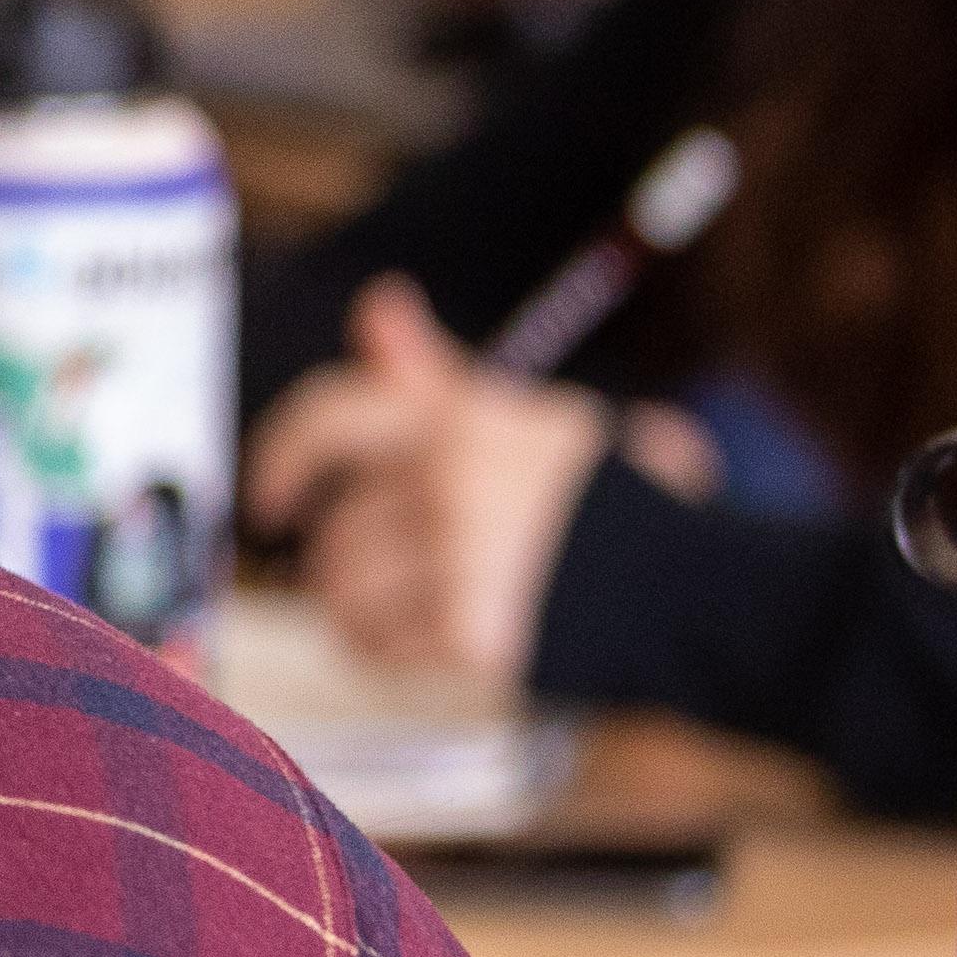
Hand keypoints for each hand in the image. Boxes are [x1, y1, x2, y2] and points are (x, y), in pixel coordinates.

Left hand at [243, 279, 609, 685]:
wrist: (686, 584)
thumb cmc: (589, 503)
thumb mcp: (516, 419)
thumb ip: (431, 376)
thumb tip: (378, 304)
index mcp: (459, 421)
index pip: (328, 417)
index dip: (280, 459)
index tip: (270, 500)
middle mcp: (454, 481)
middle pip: (333, 531)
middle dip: (349, 561)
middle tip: (402, 572)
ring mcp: (462, 558)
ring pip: (342, 593)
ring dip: (362, 611)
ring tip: (420, 605)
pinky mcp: (472, 631)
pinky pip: (376, 649)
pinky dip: (392, 652)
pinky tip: (437, 638)